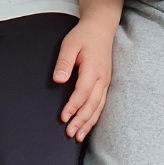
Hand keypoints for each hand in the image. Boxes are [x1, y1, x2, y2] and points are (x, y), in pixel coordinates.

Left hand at [53, 17, 116, 141]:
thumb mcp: (70, 43)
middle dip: (81, 120)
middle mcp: (101, 77)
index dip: (73, 106)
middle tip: (70, 133)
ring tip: (79, 136)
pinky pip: (101, 104)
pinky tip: (88, 126)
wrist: (101, 28)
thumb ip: (64, 61)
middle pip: (92, 104)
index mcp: (93, 67)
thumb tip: (58, 79)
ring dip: (89, 123)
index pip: (83, 91)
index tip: (63, 117)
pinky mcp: (105, 83)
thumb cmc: (84, 35)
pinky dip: (95, 117)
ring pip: (98, 107)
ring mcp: (105, 81)